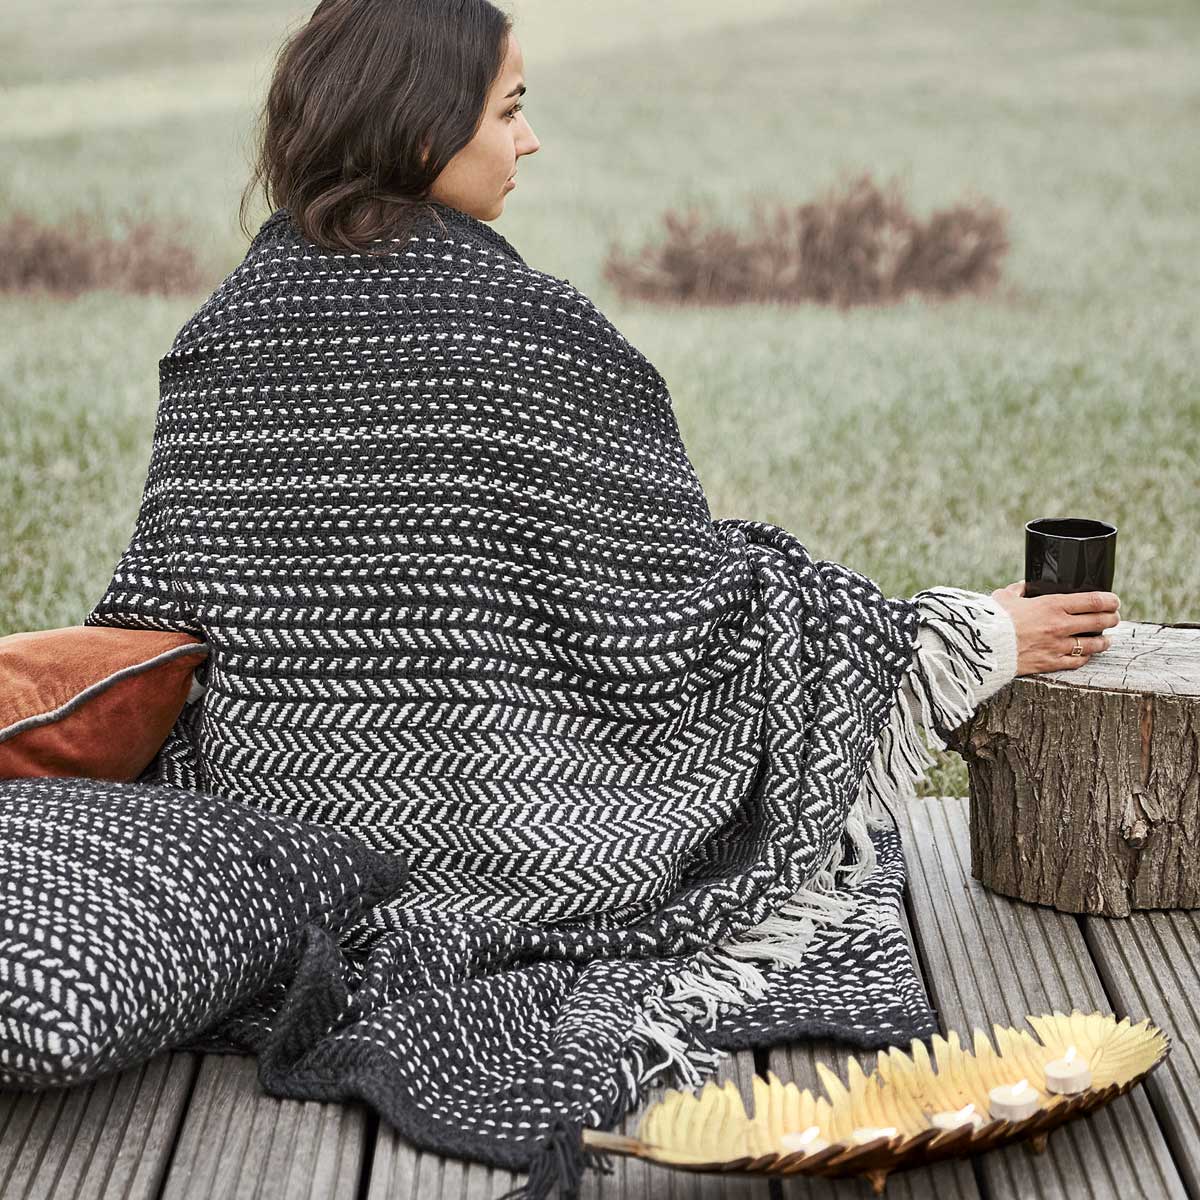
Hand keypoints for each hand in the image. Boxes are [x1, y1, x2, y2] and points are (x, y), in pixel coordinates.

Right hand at [990, 580, 1120, 675]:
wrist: (983, 646)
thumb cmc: (992, 619)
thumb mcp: (1003, 597)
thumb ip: (1017, 590)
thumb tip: (1022, 586)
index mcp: (1052, 605)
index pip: (1093, 601)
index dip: (1110, 600)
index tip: (1114, 600)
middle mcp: (1060, 625)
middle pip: (1100, 622)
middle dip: (1112, 619)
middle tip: (1114, 618)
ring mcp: (1058, 646)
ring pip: (1094, 644)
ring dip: (1104, 641)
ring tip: (1106, 639)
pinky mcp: (1051, 663)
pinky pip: (1077, 661)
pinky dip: (1085, 657)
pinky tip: (1086, 654)